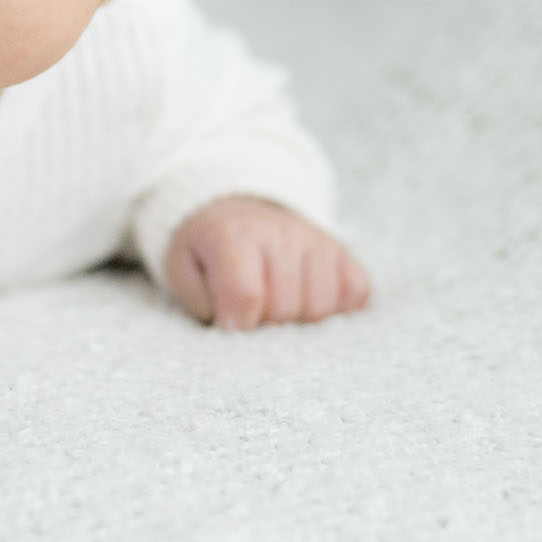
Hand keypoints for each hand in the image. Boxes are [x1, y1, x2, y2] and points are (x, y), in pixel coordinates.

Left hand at [165, 195, 371, 329]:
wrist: (237, 211)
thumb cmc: (208, 251)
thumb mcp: (184, 271)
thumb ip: (204, 303)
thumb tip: (238, 330)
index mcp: (232, 234)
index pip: (245, 295)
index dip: (238, 323)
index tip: (231, 324)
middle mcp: (279, 231)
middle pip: (284, 308)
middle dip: (265, 322)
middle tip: (252, 308)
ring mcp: (316, 239)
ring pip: (322, 307)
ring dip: (299, 318)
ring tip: (278, 302)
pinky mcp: (343, 251)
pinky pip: (357, 293)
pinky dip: (337, 307)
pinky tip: (309, 298)